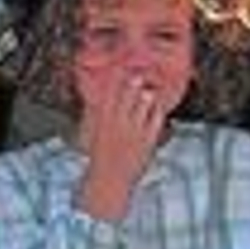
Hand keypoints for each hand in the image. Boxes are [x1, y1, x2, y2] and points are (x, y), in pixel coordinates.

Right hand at [75, 73, 167, 221]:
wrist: (108, 180)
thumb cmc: (100, 156)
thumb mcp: (91, 133)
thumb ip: (95, 114)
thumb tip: (94, 99)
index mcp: (102, 118)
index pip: (111, 91)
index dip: (118, 77)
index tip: (123, 68)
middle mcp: (119, 121)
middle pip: (130, 92)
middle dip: (136, 81)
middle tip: (140, 75)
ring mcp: (134, 130)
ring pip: (145, 102)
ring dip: (148, 93)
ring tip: (149, 91)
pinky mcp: (148, 140)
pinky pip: (157, 118)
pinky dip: (158, 110)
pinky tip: (158, 108)